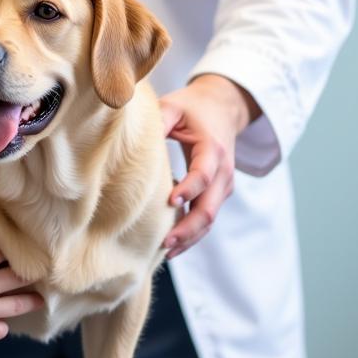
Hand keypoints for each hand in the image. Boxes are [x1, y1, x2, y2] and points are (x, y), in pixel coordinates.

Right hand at [0, 249, 43, 351]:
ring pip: (19, 304)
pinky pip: (2, 329)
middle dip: (31, 276)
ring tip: (39, 301)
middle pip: (20, 277)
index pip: (3, 254)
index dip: (8, 254)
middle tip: (39, 276)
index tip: (14, 256)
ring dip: (31, 301)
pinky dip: (2, 326)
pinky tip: (0, 325)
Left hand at [159, 74, 259, 258]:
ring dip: (190, 237)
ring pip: (210, 219)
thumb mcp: (174, 106)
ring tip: (167, 251)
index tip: (171, 201)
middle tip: (165, 243)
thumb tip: (134, 134)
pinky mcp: (218, 193)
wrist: (223, 107)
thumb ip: (158, 119)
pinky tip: (172, 245)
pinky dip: (193, 233)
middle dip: (189, 228)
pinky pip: (207, 217)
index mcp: (212, 148)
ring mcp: (223, 185)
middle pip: (210, 208)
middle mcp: (223, 171)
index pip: (204, 174)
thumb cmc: (192, 107)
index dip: (190, 189)